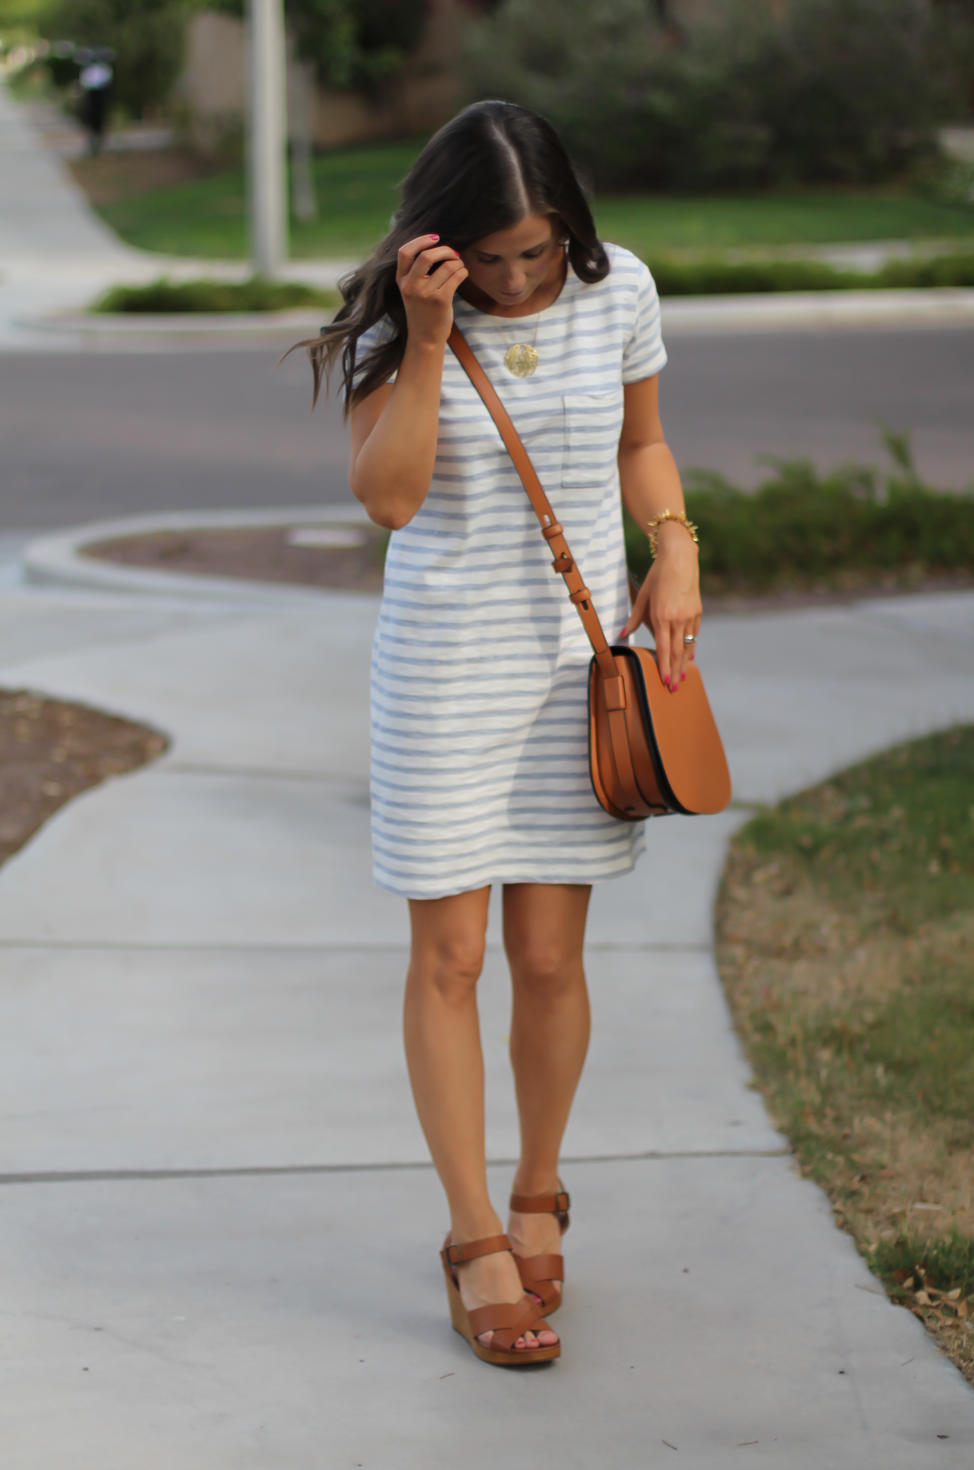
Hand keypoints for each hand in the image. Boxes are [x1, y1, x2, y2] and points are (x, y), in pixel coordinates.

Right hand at [396, 234, 467, 349]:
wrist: (424, 339)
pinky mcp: (440, 301)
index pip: (405, 252)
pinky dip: (463, 271)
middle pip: (427, 255)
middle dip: (445, 250)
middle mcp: (411, 286)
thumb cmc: (422, 312)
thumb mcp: (411, 291)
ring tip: (460, 267)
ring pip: (447, 265)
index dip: (421, 240)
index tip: (435, 238)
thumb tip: (439, 247)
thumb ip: (417, 271)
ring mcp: (425, 294)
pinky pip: (456, 276)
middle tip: (453, 254)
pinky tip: (463, 274)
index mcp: (401, 280)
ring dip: (458, 262)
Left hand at [619, 521, 700, 690]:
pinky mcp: (698, 612)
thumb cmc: (658, 575)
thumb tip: (621, 635)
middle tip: (674, 688)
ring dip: (684, 664)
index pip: (664, 648)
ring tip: (682, 678)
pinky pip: (694, 635)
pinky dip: (691, 648)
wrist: (680, 558)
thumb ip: (634, 619)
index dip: (665, 666)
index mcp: (663, 616)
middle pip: (678, 652)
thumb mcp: (643, 596)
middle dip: (675, 671)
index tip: (664, 680)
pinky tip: (689, 657)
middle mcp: (679, 618)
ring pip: (688, 646)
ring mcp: (690, 616)